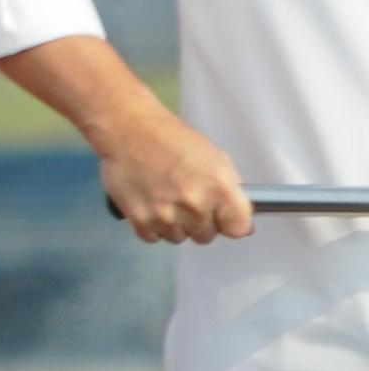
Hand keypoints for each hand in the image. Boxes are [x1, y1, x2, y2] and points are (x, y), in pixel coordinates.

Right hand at [97, 107, 252, 243]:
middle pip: (206, 236)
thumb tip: (242, 225)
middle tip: (187, 202)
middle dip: (200, 223)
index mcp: (219, 188)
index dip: (231, 223)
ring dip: (175, 226)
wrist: (129, 132)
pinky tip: (150, 207)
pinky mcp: (139, 220)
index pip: (237, 229)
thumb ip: (230, 191)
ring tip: (165, 203)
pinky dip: (153, 227)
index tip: (222, 216)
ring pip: (179, 238)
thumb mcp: (215, 158)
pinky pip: (154, 238)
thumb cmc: (175, 140)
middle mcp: (194, 206)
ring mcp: (165, 216)